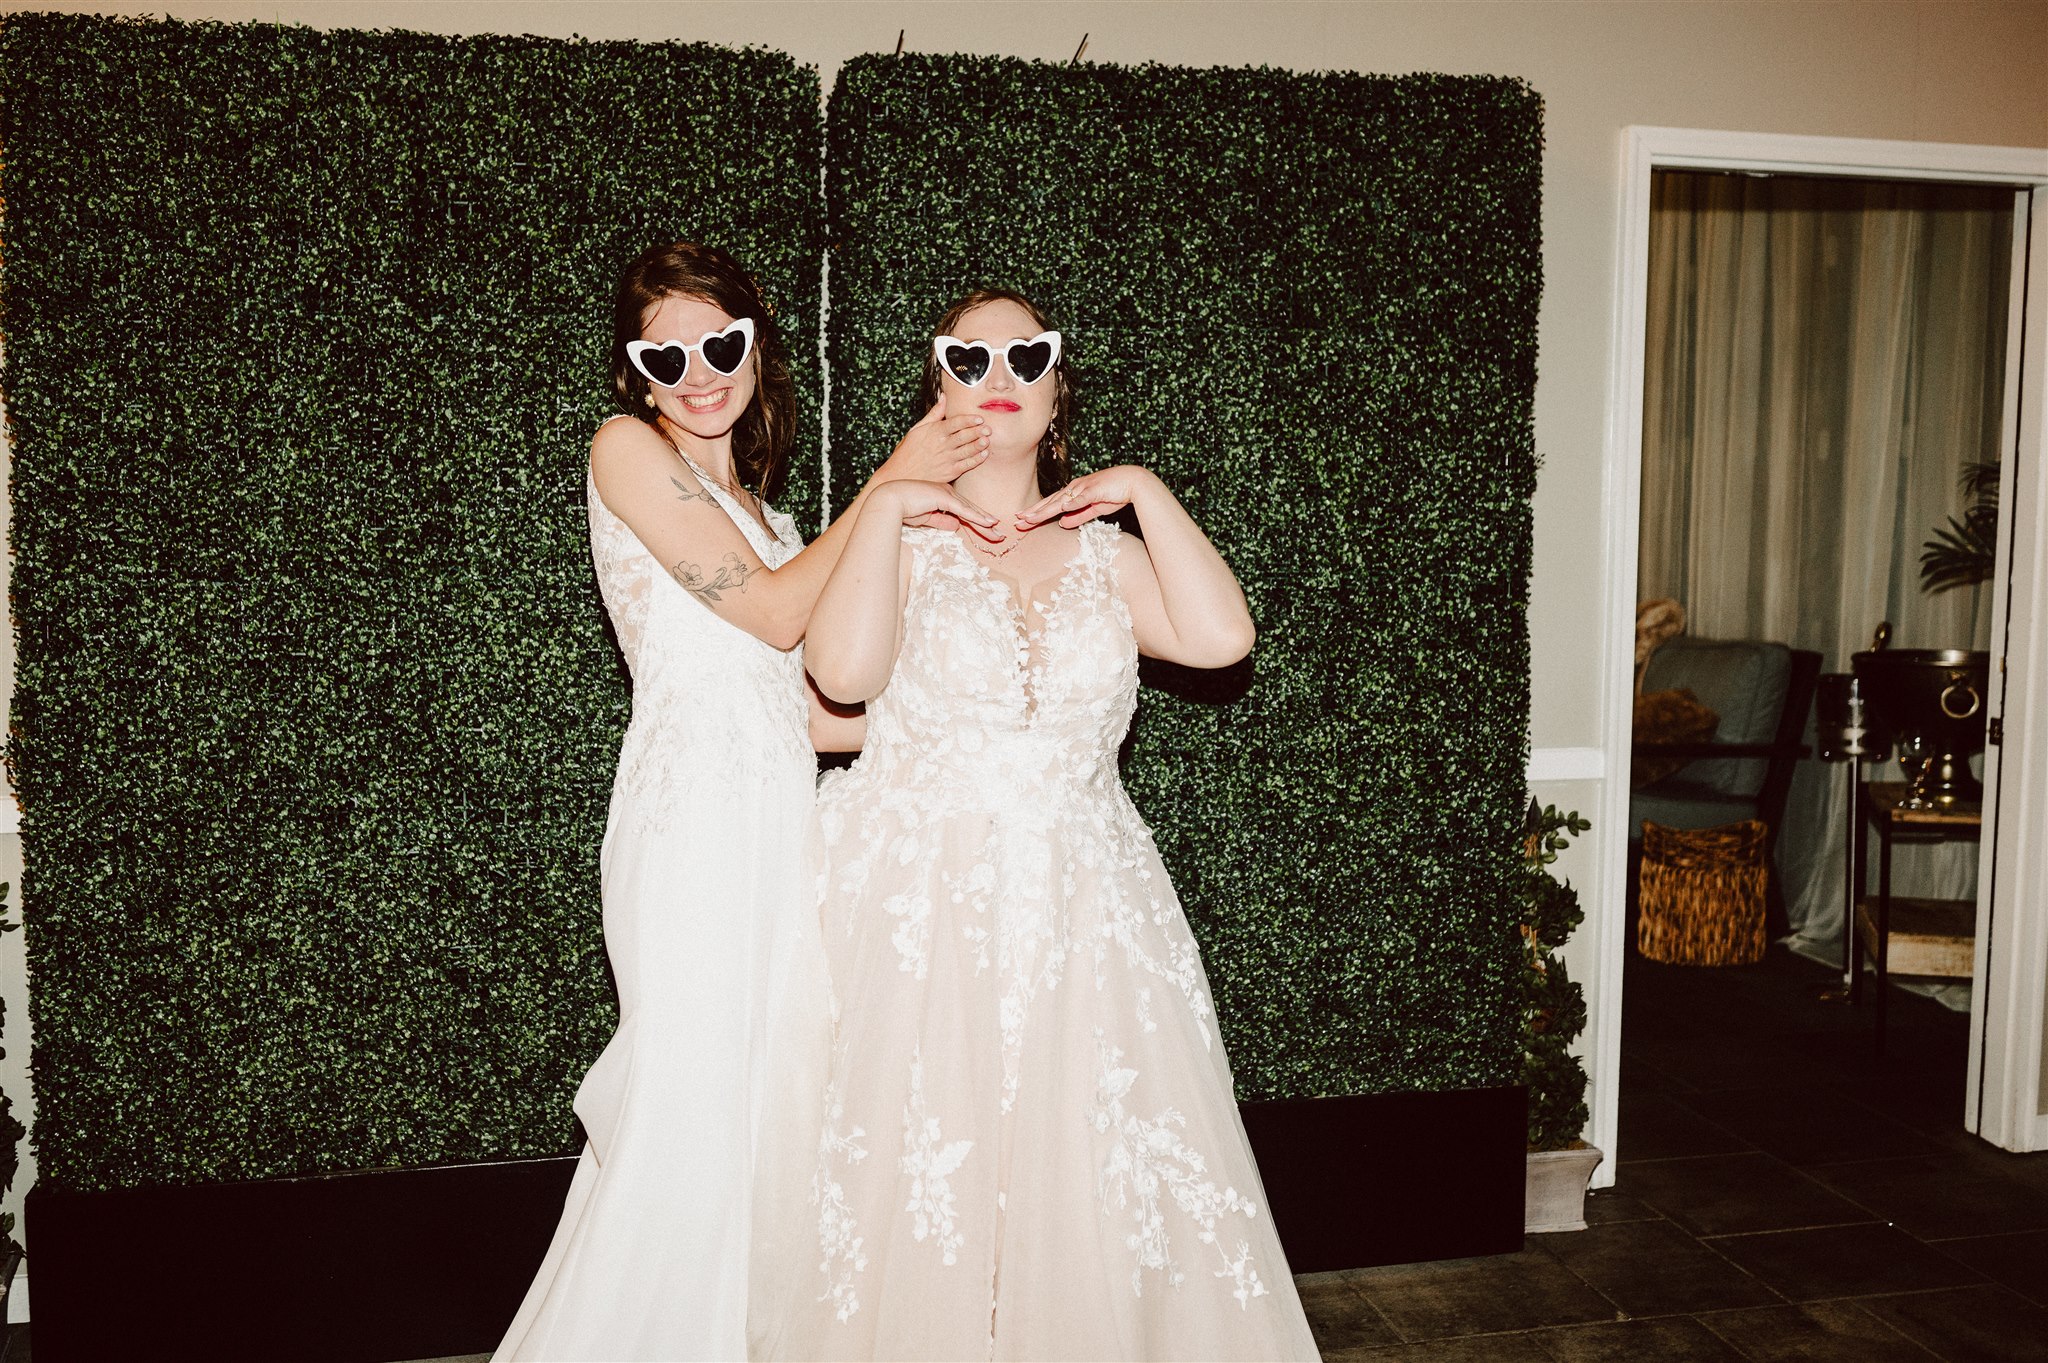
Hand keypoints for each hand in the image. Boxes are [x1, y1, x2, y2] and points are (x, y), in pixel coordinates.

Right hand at [871, 395, 988, 485]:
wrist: (900, 476)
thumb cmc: (908, 451)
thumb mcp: (917, 429)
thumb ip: (934, 414)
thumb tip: (943, 397)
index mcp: (935, 431)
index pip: (956, 422)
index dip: (970, 420)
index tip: (979, 418)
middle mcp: (942, 445)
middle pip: (965, 435)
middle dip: (978, 431)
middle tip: (988, 428)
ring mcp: (947, 459)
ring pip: (968, 450)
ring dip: (979, 444)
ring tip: (987, 440)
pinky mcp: (949, 472)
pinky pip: (967, 465)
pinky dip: (976, 459)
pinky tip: (983, 454)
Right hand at [881, 479, 1005, 543]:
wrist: (889, 500)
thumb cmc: (903, 508)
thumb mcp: (926, 518)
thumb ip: (941, 521)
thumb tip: (956, 527)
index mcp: (942, 497)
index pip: (964, 511)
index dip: (977, 522)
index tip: (989, 531)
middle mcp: (947, 492)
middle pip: (971, 510)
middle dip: (986, 524)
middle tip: (1000, 535)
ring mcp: (946, 493)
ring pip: (970, 511)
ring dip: (985, 523)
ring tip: (998, 533)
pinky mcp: (943, 497)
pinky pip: (963, 509)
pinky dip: (977, 517)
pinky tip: (989, 523)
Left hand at [1016, 465, 1162, 529]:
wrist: (1133, 481)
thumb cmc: (1115, 493)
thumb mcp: (1094, 509)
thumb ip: (1078, 516)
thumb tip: (1062, 524)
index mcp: (1074, 493)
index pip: (1051, 504)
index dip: (1036, 512)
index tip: (1023, 520)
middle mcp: (1075, 488)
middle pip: (1050, 502)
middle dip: (1033, 512)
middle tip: (1016, 521)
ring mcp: (1084, 488)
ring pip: (1060, 500)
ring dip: (1044, 510)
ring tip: (1030, 518)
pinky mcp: (1095, 490)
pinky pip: (1081, 497)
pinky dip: (1071, 503)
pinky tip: (1061, 509)